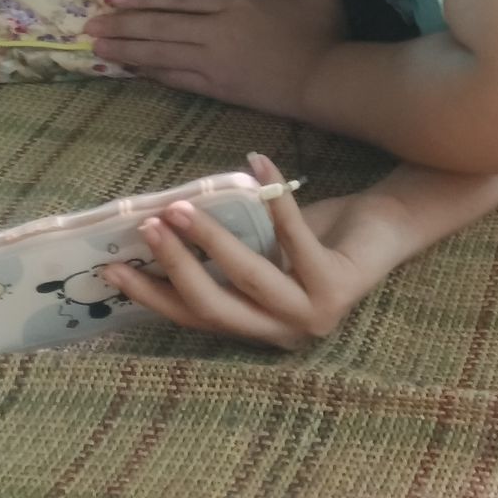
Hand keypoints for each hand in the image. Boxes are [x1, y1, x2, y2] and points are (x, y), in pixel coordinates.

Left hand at [84, 0, 348, 118]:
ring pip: (161, 52)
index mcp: (237, 2)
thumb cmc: (324, 34)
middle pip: (161, 24)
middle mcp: (217, 30)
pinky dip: (151, 72)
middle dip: (123, 24)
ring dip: (127, 49)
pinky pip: (176, 78)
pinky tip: (131, 69)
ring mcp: (214, 61)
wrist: (325, 81)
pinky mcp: (218, 87)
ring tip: (97, 47)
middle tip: (89, 25)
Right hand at [103, 154, 402, 349]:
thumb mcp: (262, 244)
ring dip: (211, 238)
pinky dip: (273, 195)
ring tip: (182, 204)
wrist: (386, 231)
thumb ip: (222, 246)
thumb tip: (160, 221)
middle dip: (175, 266)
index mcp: (258, 328)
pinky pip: (295, 236)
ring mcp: (312, 315)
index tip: (111, 270)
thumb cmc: (316, 236)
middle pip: (214, 307)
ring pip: (248, 277)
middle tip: (147, 227)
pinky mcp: (338, 285)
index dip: (152, 296)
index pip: (194, 318)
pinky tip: (256, 163)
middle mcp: (282, 334)